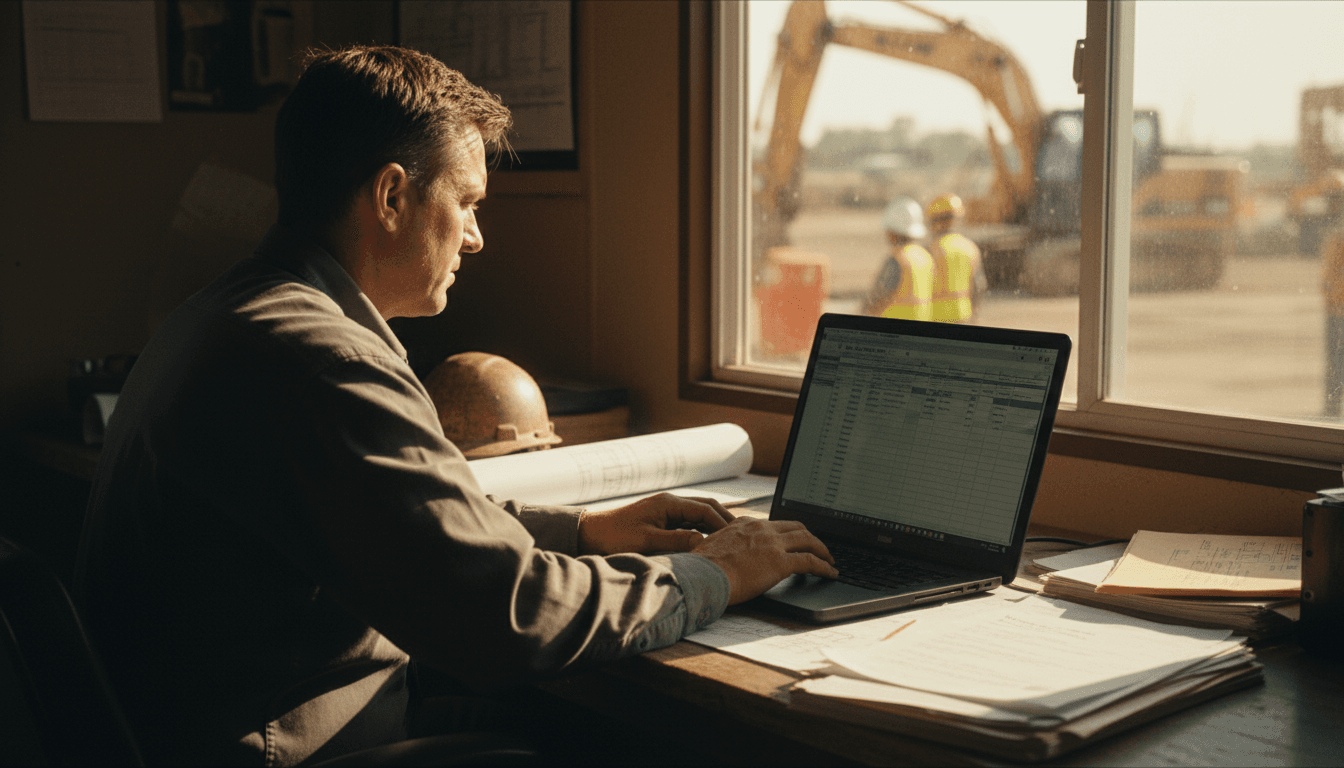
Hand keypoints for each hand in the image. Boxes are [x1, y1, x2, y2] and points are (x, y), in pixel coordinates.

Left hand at [577, 493, 735, 555]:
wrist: (589, 535)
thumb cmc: (613, 536)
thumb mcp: (647, 542)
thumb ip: (677, 541)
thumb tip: (704, 542)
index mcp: (668, 503)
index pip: (705, 510)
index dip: (723, 523)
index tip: (738, 537)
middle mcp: (670, 503)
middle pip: (706, 508)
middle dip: (725, 521)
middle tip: (743, 537)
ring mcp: (666, 512)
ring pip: (698, 516)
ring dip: (714, 526)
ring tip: (731, 542)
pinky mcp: (661, 522)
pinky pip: (688, 524)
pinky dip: (701, 531)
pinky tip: (709, 544)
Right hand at [692, 518, 836, 603]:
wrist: (701, 575)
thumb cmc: (701, 569)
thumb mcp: (713, 549)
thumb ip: (727, 548)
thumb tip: (727, 560)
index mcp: (745, 524)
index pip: (775, 524)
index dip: (789, 532)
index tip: (795, 539)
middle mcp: (762, 529)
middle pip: (796, 527)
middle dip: (811, 537)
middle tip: (818, 547)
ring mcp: (772, 544)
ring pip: (808, 540)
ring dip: (822, 550)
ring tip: (829, 560)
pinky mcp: (780, 562)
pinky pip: (811, 561)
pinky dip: (824, 566)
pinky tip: (830, 573)